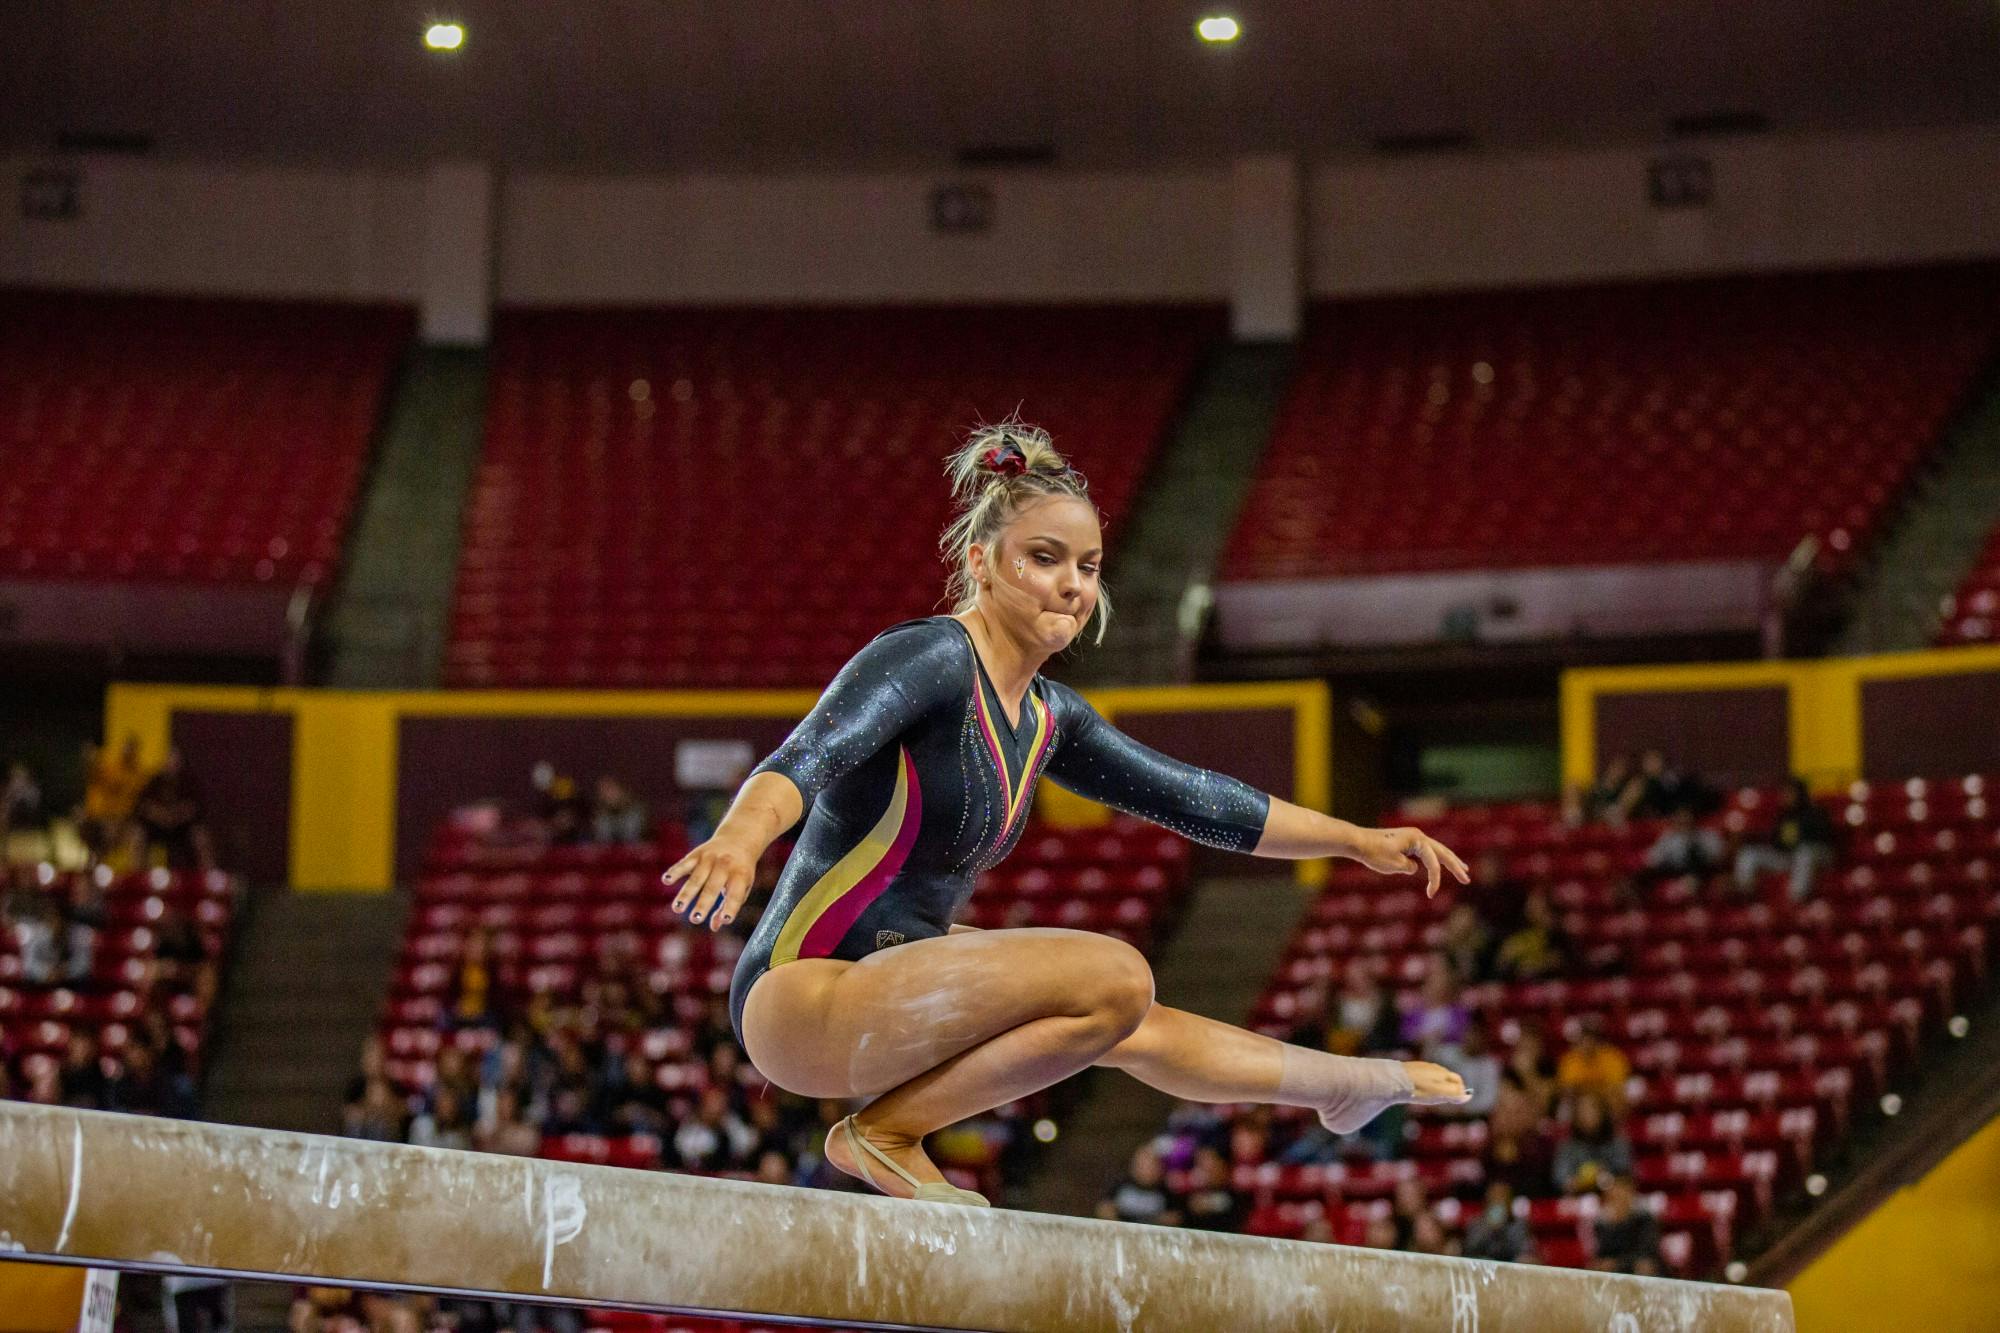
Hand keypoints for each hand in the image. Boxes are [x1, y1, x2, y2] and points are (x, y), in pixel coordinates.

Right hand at [662, 835, 759, 931]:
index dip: (731, 907)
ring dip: (686, 894)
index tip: (725, 920)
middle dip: (704, 903)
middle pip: (713, 887)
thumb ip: (729, 905)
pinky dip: (675, 871)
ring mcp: (710, 858)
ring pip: (697, 878)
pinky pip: (685, 863)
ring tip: (677, 909)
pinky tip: (666, 881)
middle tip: (695, 919)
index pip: (736, 894)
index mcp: (741, 875)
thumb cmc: (740, 870)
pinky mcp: (697, 853)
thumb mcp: (742, 886)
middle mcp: (726, 865)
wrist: (739, 838)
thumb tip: (715, 927)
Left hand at [1351, 826, 1469, 896]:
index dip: (1435, 879)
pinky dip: (1434, 859)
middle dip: (1455, 866)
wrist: (1357, 842)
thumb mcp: (1394, 864)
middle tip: (1466, 878)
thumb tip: (1414, 868)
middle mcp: (1417, 836)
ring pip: (1435, 850)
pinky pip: (1425, 852)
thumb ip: (1409, 867)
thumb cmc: (1374, 853)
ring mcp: (1412, 838)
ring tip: (1462, 869)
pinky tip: (1438, 866)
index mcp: (1417, 839)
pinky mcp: (1406, 842)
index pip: (1433, 862)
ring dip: (1449, 860)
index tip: (1431, 894)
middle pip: (1442, 852)